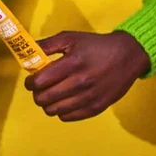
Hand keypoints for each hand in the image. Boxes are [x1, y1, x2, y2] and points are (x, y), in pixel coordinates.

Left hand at [25, 31, 150, 120]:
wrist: (129, 55)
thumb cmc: (95, 46)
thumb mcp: (71, 38)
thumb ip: (47, 45)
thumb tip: (26, 53)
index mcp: (73, 63)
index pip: (40, 81)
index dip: (30, 83)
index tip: (32, 81)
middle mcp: (81, 82)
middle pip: (44, 99)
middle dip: (37, 94)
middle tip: (41, 89)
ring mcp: (89, 97)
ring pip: (53, 111)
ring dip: (48, 104)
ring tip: (52, 95)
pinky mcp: (96, 108)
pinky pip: (67, 117)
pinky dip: (61, 111)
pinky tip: (66, 101)